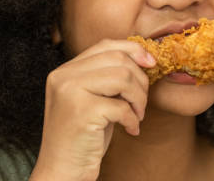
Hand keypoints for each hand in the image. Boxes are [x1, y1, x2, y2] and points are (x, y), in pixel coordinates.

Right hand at [29, 39, 155, 180]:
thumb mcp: (93, 99)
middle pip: (117, 59)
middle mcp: (63, 76)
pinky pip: (122, 106)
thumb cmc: (84, 136)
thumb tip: (144, 56)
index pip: (104, 45)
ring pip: (122, 78)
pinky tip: (131, 129)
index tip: (151, 63)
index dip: (133, 50)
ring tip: (137, 115)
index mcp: (64, 70)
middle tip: (141, 102)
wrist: (62, 171)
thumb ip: (107, 76)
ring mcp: (70, 92)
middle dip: (140, 80)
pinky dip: (133, 119)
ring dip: (139, 99)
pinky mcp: (81, 112)